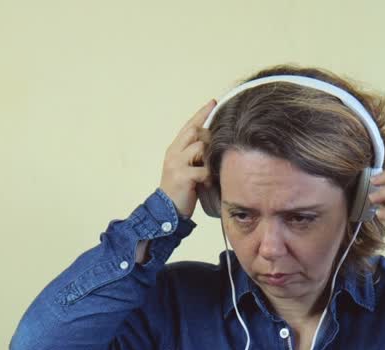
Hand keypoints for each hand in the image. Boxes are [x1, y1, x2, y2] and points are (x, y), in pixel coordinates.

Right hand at [159, 99, 216, 218]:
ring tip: (211, 170)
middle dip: (210, 136)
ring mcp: (176, 163)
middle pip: (195, 131)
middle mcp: (173, 152)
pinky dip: (209, 176)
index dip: (201, 113)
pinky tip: (208, 183)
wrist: (166, 211)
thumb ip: (195, 155)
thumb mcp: (186, 168)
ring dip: (210, 158)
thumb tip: (215, 143)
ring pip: (200, 147)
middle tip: (218, 147)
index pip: (189, 125)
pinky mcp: (182, 176)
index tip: (214, 102)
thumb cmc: (181, 191)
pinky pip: (203, 169)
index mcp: (174, 149)